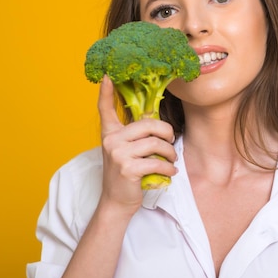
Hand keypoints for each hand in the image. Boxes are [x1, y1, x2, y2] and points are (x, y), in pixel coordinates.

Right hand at [97, 76, 177, 214]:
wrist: (116, 202)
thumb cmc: (125, 174)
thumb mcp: (125, 151)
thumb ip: (134, 135)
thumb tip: (154, 119)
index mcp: (110, 133)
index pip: (105, 109)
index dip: (106, 92)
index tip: (108, 75)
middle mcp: (111, 141)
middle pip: (148, 124)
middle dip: (167, 133)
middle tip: (171, 142)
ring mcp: (118, 154)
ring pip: (156, 143)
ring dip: (170, 153)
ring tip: (171, 160)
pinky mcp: (128, 169)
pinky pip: (157, 162)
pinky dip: (169, 168)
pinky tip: (170, 172)